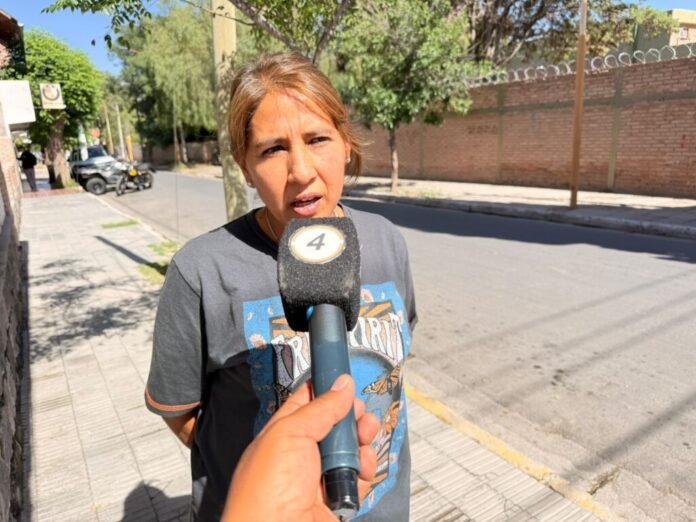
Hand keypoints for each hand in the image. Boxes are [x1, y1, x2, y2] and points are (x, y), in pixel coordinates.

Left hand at [222, 374, 379, 521]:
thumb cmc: (268, 488)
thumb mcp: (291, 433)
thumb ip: (320, 407)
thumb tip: (343, 384)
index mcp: (283, 432)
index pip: (308, 401)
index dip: (327, 388)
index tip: (346, 376)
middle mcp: (302, 453)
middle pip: (336, 424)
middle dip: (353, 416)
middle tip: (359, 415)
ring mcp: (321, 477)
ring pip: (352, 449)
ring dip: (363, 442)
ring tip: (364, 441)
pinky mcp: (338, 498)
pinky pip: (360, 477)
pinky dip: (366, 470)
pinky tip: (362, 468)